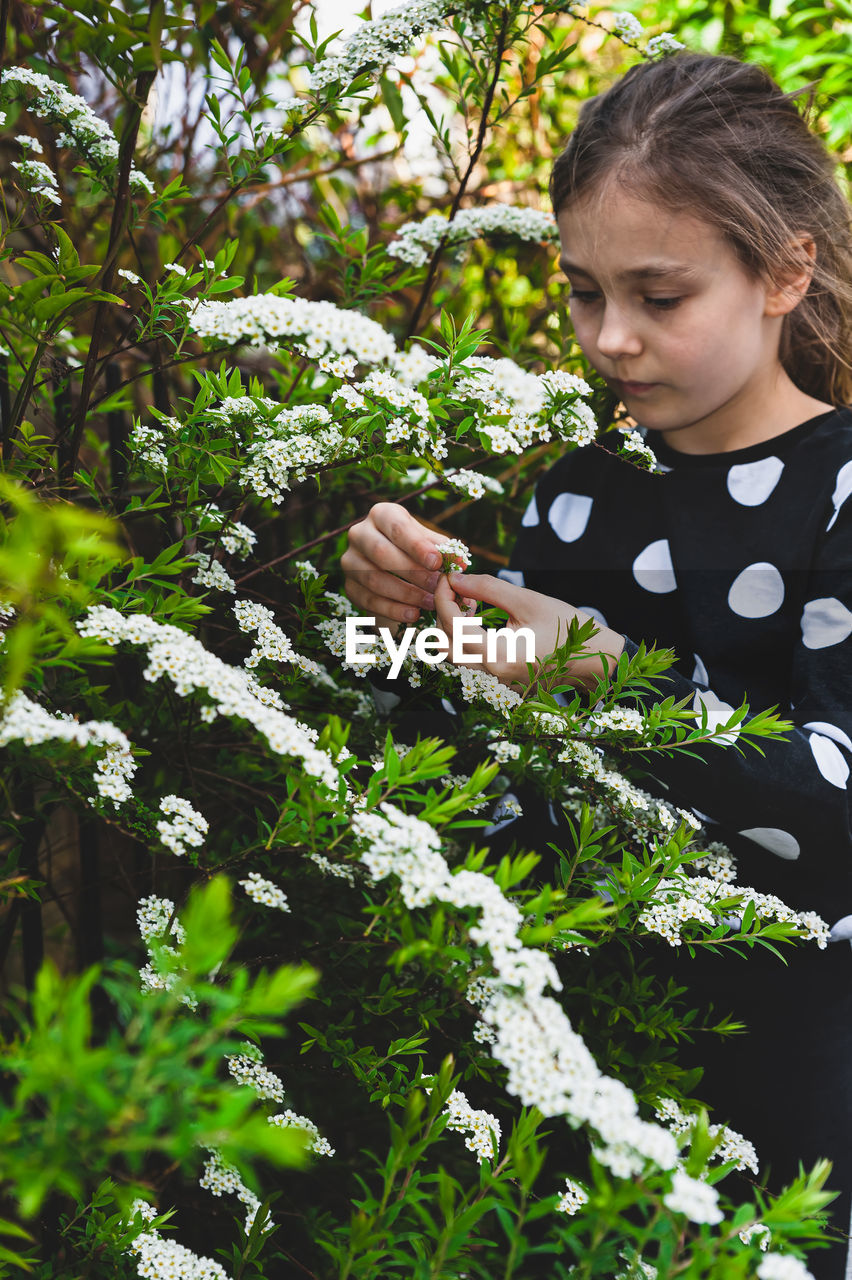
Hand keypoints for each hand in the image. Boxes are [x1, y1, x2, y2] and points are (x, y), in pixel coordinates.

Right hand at [342, 502, 443, 630]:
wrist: (390, 564)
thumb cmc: (414, 547)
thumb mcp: (428, 541)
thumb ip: (443, 550)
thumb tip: (460, 562)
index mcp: (381, 514)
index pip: (397, 528)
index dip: (417, 546)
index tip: (437, 563)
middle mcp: (359, 533)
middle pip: (381, 553)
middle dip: (412, 572)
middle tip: (436, 586)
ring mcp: (350, 560)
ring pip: (373, 579)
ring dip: (405, 594)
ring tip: (430, 603)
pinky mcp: (349, 585)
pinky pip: (368, 600)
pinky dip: (392, 610)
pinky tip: (413, 614)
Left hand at [435, 572, 624, 691]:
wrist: (593, 660)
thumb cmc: (566, 628)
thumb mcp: (528, 601)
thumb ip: (487, 588)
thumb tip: (455, 579)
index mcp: (498, 656)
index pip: (452, 626)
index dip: (443, 597)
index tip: (449, 578)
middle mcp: (491, 675)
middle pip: (443, 645)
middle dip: (443, 613)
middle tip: (458, 589)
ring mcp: (494, 682)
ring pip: (452, 656)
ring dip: (452, 627)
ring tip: (472, 604)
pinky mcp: (497, 681)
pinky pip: (467, 661)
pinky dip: (463, 638)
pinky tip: (479, 619)